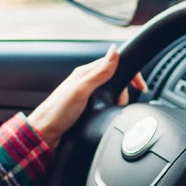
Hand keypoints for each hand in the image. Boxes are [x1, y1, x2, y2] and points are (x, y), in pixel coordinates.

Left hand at [27, 44, 145, 149]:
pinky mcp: (86, 110)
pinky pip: (106, 105)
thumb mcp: (81, 90)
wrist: (44, 134)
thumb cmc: (57, 112)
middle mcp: (86, 82)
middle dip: (124, 92)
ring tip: (114, 111)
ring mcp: (86, 96)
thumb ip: (100, 72)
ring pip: (112, 94)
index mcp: (85, 73)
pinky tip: (109, 115)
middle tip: (121, 104)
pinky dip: (112, 109)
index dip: (130, 73)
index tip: (141, 86)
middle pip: (116, 81)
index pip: (114, 64)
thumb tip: (115, 51)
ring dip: (118, 102)